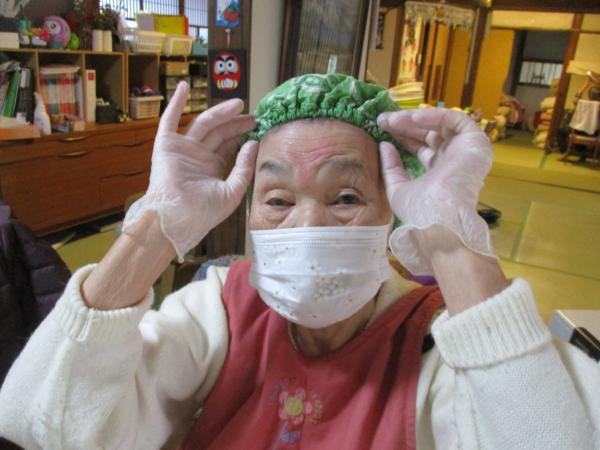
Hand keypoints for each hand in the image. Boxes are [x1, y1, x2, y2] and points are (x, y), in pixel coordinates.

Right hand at [122, 82, 257, 260]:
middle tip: (254, 115)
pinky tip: (184, 86)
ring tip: (238, 103)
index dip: (242, 134)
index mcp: (211, 168)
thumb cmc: (204, 212)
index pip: (229, 145)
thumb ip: (244, 167)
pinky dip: (176, 102)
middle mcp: (197, 156)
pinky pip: (169, 120)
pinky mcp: (166, 145)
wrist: (178, 218)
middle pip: (219, 133)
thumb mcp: (233, 190)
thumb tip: (253, 144)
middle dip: (236, 123)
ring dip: (220, 112)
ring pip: (204, 124)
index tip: (258, 126)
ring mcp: (182, 149)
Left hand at [377, 108, 495, 275]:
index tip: (383, 128)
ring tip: (393, 120)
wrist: (439, 217)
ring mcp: (465, 151)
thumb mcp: (397, 188)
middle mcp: (453, 160)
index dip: (403, 136)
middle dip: (405, 126)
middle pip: (429, 134)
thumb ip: (391, 167)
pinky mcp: (476, 142)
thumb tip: (384, 145)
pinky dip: (436, 115)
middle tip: (384, 120)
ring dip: (416, 119)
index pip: (421, 147)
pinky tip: (414, 118)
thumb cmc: (418, 211)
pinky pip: (457, 120)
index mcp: (438, 173)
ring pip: (441, 125)